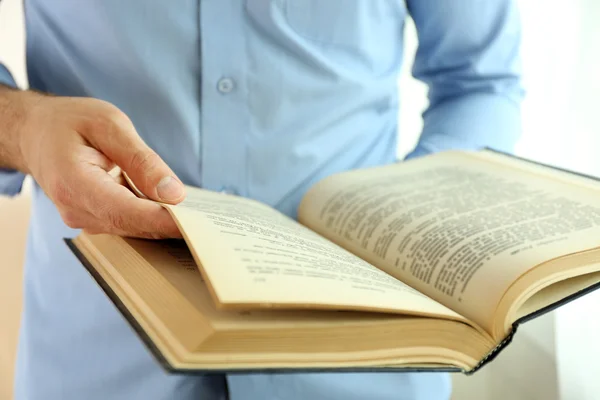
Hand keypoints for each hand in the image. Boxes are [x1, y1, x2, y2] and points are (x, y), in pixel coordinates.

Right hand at [14, 91, 184, 238]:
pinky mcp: (94, 219)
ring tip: (198, 213)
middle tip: (210, 220)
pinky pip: (128, 223)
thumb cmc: (71, 122)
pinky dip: (151, 216)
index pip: (127, 212)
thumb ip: (141, 160)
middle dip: (171, 223)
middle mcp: (77, 210)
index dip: (164, 220)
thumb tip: (173, 193)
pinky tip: (174, 206)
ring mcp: (83, 219)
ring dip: (163, 221)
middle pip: (134, 226)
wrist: (36, 133)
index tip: (197, 222)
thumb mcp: (109, 125)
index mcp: (75, 184)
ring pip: (133, 228)